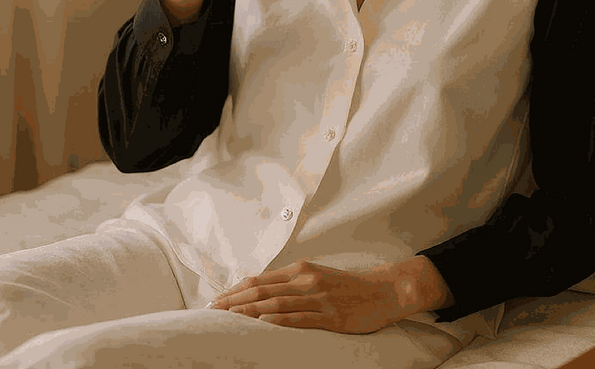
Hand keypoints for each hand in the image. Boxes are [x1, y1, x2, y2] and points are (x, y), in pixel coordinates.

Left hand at [206, 258, 450, 332]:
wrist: (384, 290)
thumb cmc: (349, 286)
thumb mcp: (318, 277)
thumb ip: (293, 283)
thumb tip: (264, 292)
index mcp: (302, 269)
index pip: (260, 279)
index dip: (236, 290)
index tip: (216, 300)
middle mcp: (306, 280)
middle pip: (261, 290)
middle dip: (233, 300)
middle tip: (211, 310)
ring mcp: (318, 297)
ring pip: (275, 304)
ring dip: (247, 311)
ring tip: (226, 319)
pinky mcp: (330, 315)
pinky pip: (297, 319)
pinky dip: (276, 322)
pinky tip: (260, 326)